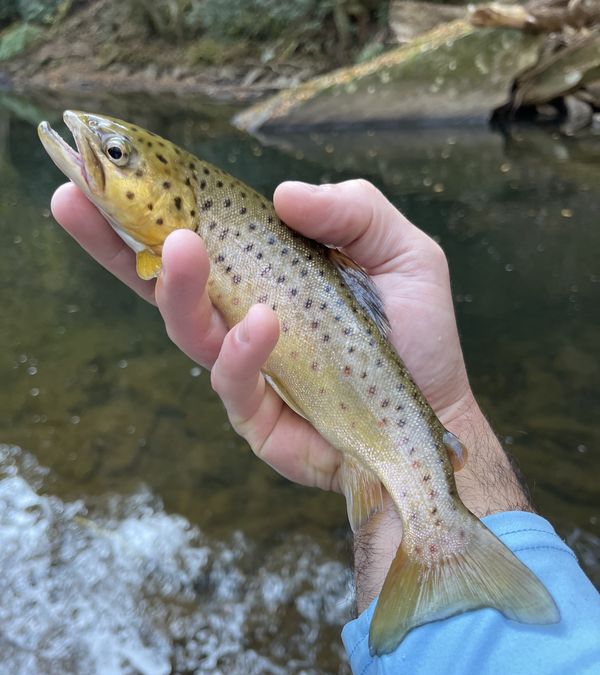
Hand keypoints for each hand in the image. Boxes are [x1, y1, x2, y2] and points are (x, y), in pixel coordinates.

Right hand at [51, 180, 532, 608]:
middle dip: (116, 243)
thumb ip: (352, 212)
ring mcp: (247, 371)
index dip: (145, 211)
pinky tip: (264, 321)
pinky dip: (243, 350)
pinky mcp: (259, 418)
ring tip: (185, 248)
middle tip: (85, 197)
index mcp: (265, 277)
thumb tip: (282, 193)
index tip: (97, 174)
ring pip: (189, 331)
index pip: (196, 242)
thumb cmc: (416, 332)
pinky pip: (234, 383)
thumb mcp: (401, 252)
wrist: (438, 412)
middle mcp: (242, 321)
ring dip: (179, 289)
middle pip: (163, 284)